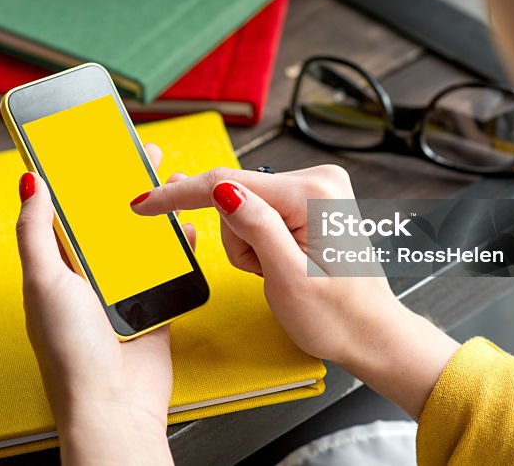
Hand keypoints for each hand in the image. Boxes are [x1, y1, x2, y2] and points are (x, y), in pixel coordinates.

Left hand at [15, 144, 191, 464]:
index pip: (66, 209)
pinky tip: (188, 227)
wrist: (113, 406)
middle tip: (140, 152)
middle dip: (123, 184)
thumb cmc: (71, 351)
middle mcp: (88, 275)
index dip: (78, 177)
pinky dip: (180, 246)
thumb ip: (36, 231)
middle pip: (107, 217)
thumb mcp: (44, 281)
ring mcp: (121, 289)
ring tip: (170, 179)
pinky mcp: (152, 304)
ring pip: (140, 238)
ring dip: (155, 210)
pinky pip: (168, 267)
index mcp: (56, 266)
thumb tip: (28, 181)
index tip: (92, 145)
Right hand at [130, 164, 459, 417]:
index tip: (143, 204)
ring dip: (248, 245)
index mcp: (313, 192)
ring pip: (244, 206)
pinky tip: (281, 262)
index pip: (228, 183)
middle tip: (263, 272)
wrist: (371, 334)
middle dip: (236, 238)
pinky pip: (260, 212)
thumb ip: (254, 227)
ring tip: (277, 272)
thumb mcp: (287, 278)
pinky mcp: (312, 202)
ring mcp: (316, 189)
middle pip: (235, 195)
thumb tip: (222, 190)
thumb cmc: (336, 316)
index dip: (180, 195)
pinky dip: (259, 241)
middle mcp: (318, 179)